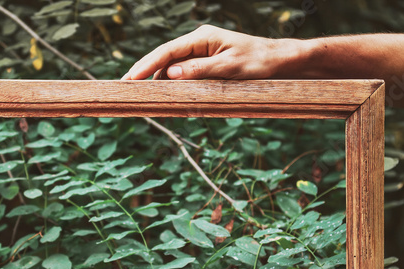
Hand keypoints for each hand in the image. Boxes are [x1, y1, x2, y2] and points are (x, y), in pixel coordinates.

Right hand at [121, 24, 294, 80]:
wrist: (277, 62)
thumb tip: (171, 74)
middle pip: (164, 58)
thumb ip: (200, 71)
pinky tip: (168, 95)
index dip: (146, 65)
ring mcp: (201, 54)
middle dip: (145, 72)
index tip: (130, 78)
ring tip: (144, 95)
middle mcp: (198, 43)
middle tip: (126, 87)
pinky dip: (174, 85)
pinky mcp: (205, 65)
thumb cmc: (257, 63)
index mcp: (201, 38)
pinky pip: (184, 74)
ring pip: (172, 67)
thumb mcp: (229, 68)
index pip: (166, 52)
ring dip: (158, 81)